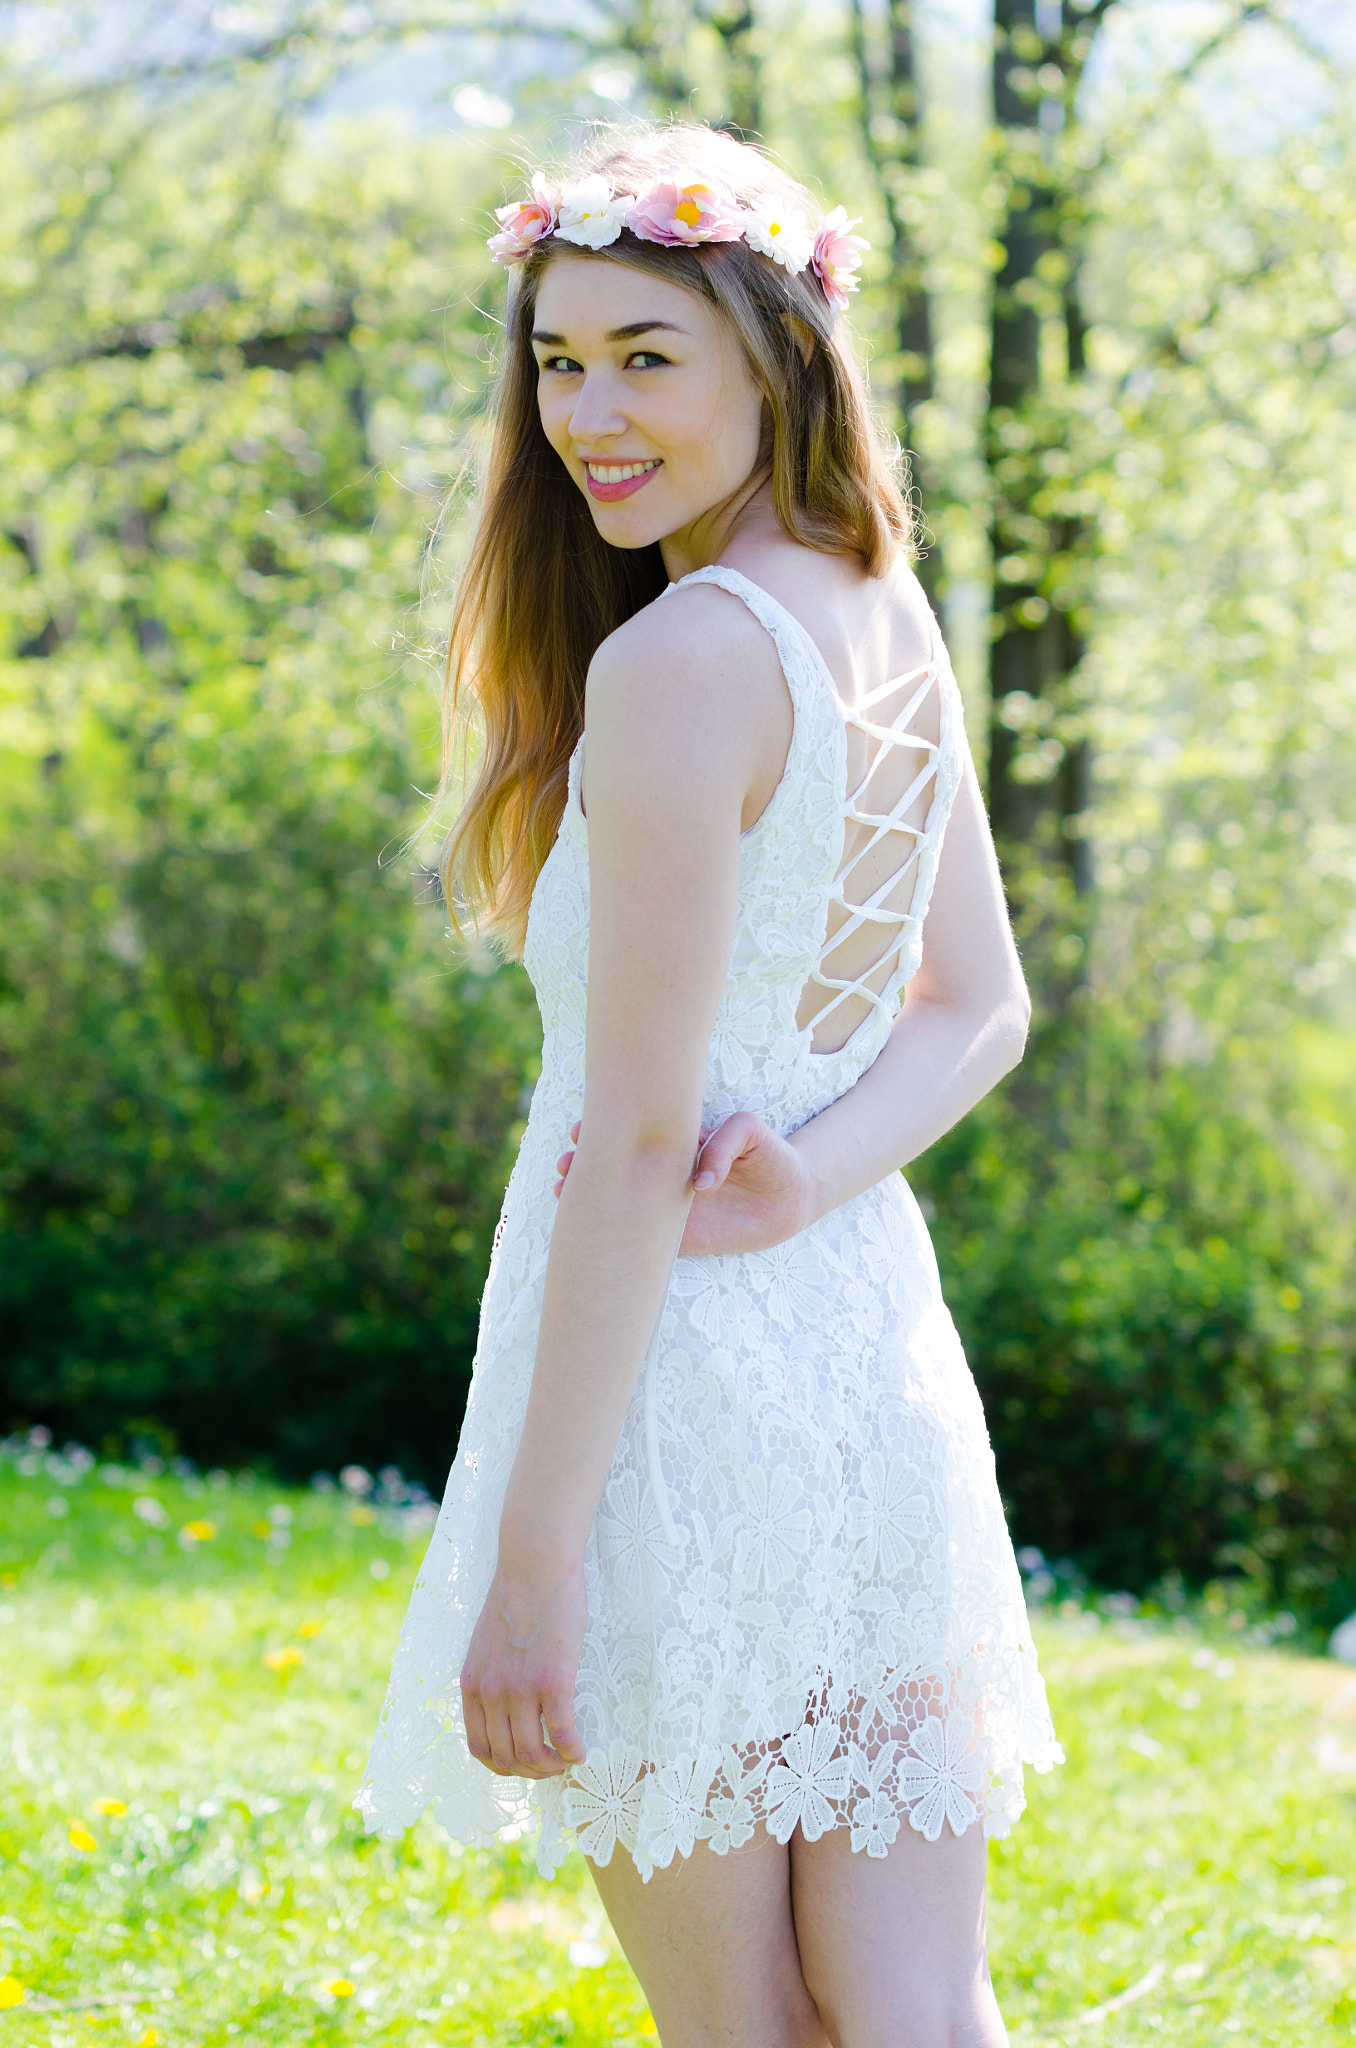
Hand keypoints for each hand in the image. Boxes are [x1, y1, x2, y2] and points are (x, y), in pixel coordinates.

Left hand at [460, 1553, 587, 1778]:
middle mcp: (491, 1693)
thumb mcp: (485, 1644)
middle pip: (506, 1759)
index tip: (525, 1763)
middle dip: (530, 1772)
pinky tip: (581, 1750)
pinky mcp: (552, 1680)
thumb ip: (489, 1675)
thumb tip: (503, 1703)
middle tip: (552, 1766)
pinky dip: (572, 1752)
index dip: (503, 1766)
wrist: (535, 1565)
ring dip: (552, 1767)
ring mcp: (520, 1689)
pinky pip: (561, 1735)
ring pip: (532, 1755)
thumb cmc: (518, 1597)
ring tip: (567, 1759)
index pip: (479, 1748)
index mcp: (472, 1684)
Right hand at [554, 1111, 812, 1255]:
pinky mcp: (681, 1238)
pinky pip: (644, 1240)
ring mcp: (670, 1207)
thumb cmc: (772, 1155)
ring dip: (592, 1198)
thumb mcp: (751, 1131)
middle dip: (584, 1163)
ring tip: (563, 1190)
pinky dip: (618, 1238)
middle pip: (617, 1169)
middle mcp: (666, 1176)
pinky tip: (594, 1234)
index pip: (633, 1136)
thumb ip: (726, 1141)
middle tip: (565, 1162)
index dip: (605, 1132)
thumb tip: (700, 1181)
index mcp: (677, 1146)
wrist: (793, 1197)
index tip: (579, 1130)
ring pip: (621, 1204)